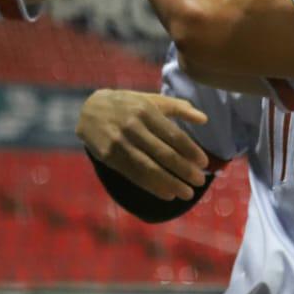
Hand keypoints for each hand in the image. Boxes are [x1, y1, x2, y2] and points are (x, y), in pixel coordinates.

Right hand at [76, 89, 208, 200]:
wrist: (90, 110)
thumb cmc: (127, 105)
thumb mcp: (150, 100)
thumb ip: (178, 107)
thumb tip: (204, 119)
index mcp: (146, 111)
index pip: (173, 134)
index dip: (190, 150)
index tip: (204, 163)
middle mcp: (133, 127)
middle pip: (163, 153)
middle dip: (184, 170)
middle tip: (199, 181)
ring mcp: (119, 143)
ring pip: (149, 168)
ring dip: (170, 183)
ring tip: (186, 193)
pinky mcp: (109, 156)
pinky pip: (134, 175)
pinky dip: (152, 186)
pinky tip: (167, 194)